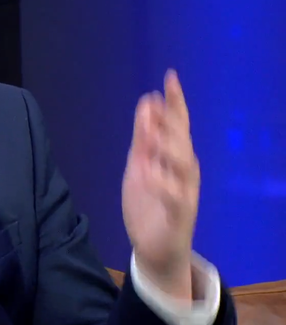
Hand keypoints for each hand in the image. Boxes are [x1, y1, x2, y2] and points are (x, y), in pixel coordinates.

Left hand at [122, 70, 199, 298]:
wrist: (154, 247)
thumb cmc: (149, 201)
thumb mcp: (140, 164)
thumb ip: (144, 136)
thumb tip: (148, 101)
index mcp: (175, 156)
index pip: (178, 123)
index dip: (175, 101)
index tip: (170, 77)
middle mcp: (184, 171)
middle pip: (183, 140)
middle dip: (174, 120)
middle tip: (161, 100)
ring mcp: (184, 192)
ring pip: (184, 165)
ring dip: (170, 147)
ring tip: (154, 132)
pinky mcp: (179, 215)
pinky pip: (175, 198)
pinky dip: (164, 184)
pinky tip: (151, 172)